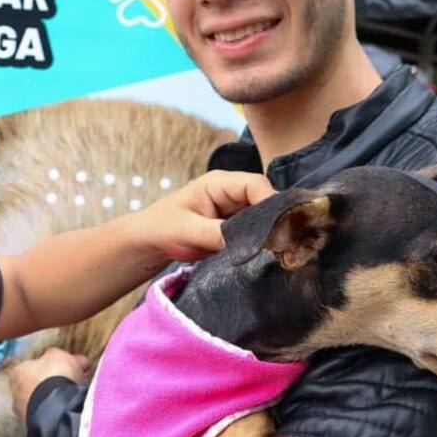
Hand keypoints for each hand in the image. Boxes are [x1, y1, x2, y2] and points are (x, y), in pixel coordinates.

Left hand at [8, 347, 88, 423]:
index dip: (55, 364)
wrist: (60, 408)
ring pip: (47, 401)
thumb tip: (56, 356)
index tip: (71, 365)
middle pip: (41, 384)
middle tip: (78, 378)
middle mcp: (17, 394)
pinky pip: (53, 415)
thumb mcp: (57, 354)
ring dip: (61, 397)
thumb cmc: (54, 377)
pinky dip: (63, 410)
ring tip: (81, 394)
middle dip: (58, 380)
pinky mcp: (38, 427)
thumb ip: (54, 354)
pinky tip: (76, 407)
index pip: (35, 366)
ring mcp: (26, 413)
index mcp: (17, 372)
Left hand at [140, 170, 274, 262]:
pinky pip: (258, 231)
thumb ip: (216, 234)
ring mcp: (237, 210)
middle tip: (287, 243)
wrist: (150, 242)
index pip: (255, 185)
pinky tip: (274, 253)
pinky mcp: (238, 227)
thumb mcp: (186, 230)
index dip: (271, 203)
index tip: (280, 227)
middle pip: (267, 199)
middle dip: (278, 219)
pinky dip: (266, 241)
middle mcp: (233, 193)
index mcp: (219, 183)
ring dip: (274, 231)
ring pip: (266, 216)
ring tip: (283, 249)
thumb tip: (247, 241)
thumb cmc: (162, 228)